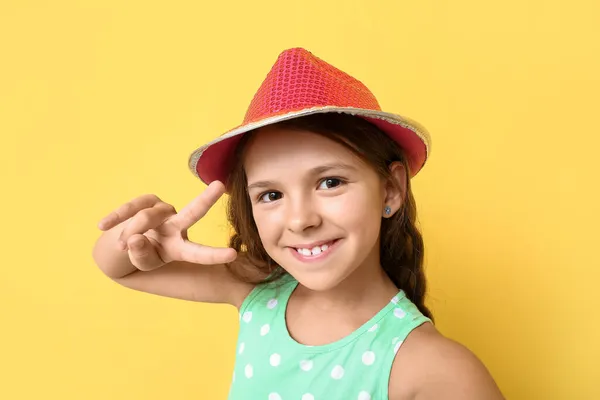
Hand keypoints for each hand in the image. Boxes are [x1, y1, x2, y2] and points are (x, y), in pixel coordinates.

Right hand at [97, 181, 236, 270]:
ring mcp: (165, 212)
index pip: (198, 252)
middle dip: (206, 199)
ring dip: (129, 233)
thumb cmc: (142, 255)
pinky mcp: (149, 201)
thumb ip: (140, 255)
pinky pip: (132, 207)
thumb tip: (135, 237)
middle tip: (220, 185)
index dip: (214, 255)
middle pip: (192, 212)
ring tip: (121, 245)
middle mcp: (177, 227)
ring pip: (145, 219)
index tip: (234, 255)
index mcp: (180, 248)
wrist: (127, 243)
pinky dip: (117, 218)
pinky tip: (103, 225)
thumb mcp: (142, 263)